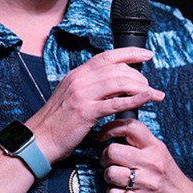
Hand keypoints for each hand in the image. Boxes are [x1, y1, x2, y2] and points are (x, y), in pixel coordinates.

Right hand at [28, 47, 164, 161]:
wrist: (39, 139)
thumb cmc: (57, 122)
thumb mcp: (71, 95)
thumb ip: (90, 86)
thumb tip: (113, 83)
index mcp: (77, 74)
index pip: (107, 56)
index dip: (130, 53)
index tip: (146, 55)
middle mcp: (80, 80)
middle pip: (118, 69)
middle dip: (139, 76)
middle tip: (149, 86)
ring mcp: (83, 95)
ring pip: (120, 82)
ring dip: (141, 87)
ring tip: (153, 94)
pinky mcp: (86, 112)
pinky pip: (116, 102)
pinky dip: (135, 99)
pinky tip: (147, 98)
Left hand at [97, 119, 192, 192]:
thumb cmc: (167, 178)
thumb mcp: (160, 154)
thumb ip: (140, 144)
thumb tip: (114, 133)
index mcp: (155, 147)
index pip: (130, 127)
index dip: (111, 128)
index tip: (102, 135)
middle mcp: (151, 163)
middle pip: (112, 151)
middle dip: (106, 158)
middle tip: (111, 162)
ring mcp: (146, 182)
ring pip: (110, 173)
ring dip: (109, 178)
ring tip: (119, 179)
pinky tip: (123, 192)